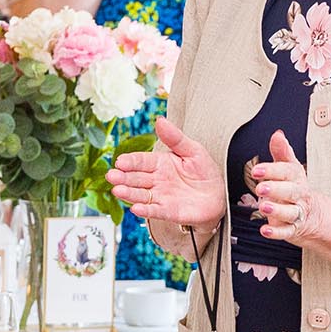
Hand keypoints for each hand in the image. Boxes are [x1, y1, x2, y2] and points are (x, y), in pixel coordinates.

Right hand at [106, 117, 226, 227]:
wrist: (219, 195)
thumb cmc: (205, 172)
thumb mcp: (193, 150)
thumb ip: (175, 137)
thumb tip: (160, 120)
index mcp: (159, 163)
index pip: (140, 161)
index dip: (130, 161)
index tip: (120, 161)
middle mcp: (156, 180)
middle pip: (135, 178)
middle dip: (122, 177)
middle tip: (111, 176)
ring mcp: (160, 196)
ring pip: (140, 195)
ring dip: (128, 194)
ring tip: (117, 191)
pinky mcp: (167, 211)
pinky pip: (154, 211)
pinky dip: (145, 210)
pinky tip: (136, 208)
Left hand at [251, 130, 323, 244]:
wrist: (313, 214)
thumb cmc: (295, 187)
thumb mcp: (290, 168)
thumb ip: (282, 153)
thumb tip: (277, 135)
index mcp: (296, 178)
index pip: (286, 172)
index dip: (272, 170)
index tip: (257, 170)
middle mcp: (298, 195)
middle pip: (290, 191)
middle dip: (276, 189)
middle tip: (261, 187)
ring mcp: (296, 212)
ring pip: (289, 212)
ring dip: (276, 210)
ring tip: (263, 206)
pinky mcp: (293, 229)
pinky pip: (286, 232)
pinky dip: (276, 232)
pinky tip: (265, 230)